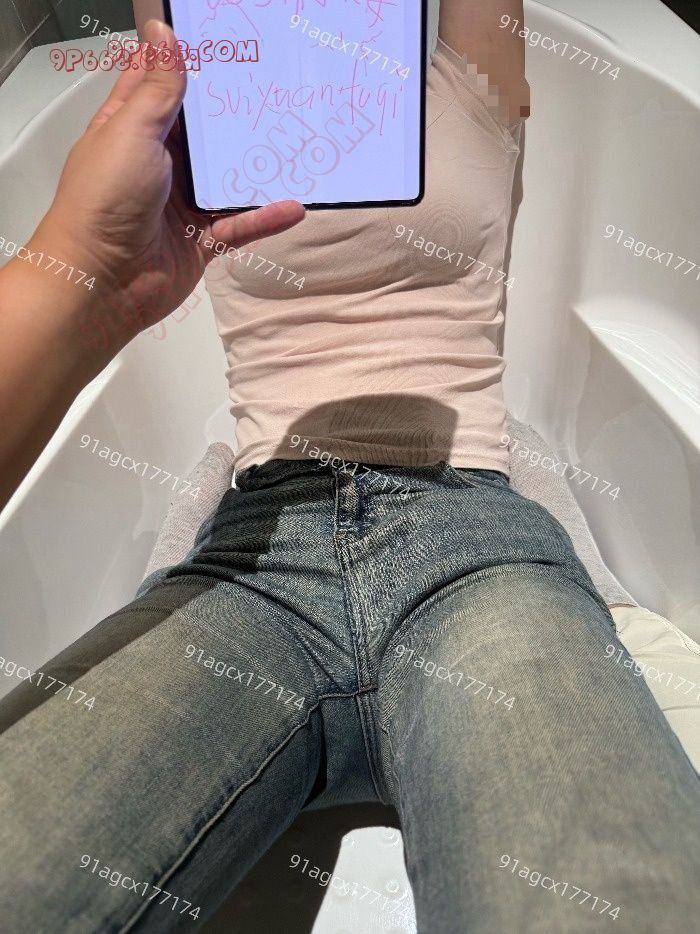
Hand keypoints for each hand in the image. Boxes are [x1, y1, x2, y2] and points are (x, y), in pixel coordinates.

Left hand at [39, 19, 304, 351]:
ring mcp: (181, 203)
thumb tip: (164, 33)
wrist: (102, 282)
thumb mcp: (131, 130)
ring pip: (227, 179)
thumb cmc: (104, 201)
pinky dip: (264, 218)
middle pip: (203, 133)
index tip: (223, 47)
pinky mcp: (201, 239)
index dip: (187, 64)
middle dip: (233, 114)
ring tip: (293, 142)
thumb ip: (156, 87)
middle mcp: (158, 164)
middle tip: (273, 88)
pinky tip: (292, 207)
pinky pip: (240, 225)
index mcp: (131, 129)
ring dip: (255, 166)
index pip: (159, 85)